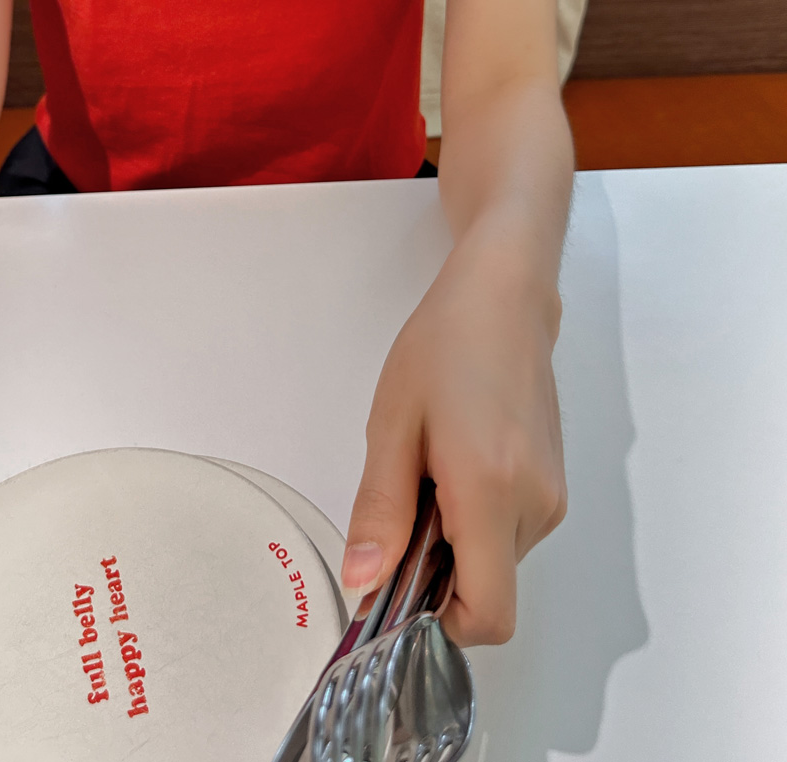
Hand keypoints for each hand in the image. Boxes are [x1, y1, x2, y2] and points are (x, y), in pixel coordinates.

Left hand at [341, 240, 566, 645]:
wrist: (504, 297)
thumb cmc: (445, 345)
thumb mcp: (393, 427)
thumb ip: (380, 511)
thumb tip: (364, 583)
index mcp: (492, 491)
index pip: (488, 615)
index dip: (438, 622)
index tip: (397, 587)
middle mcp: (536, 505)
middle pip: (488, 589)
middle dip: (437, 570)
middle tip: (406, 501)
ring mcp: (553, 495)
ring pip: (498, 561)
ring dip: (457, 540)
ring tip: (432, 468)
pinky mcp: (555, 483)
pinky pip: (512, 532)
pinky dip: (478, 519)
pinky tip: (457, 462)